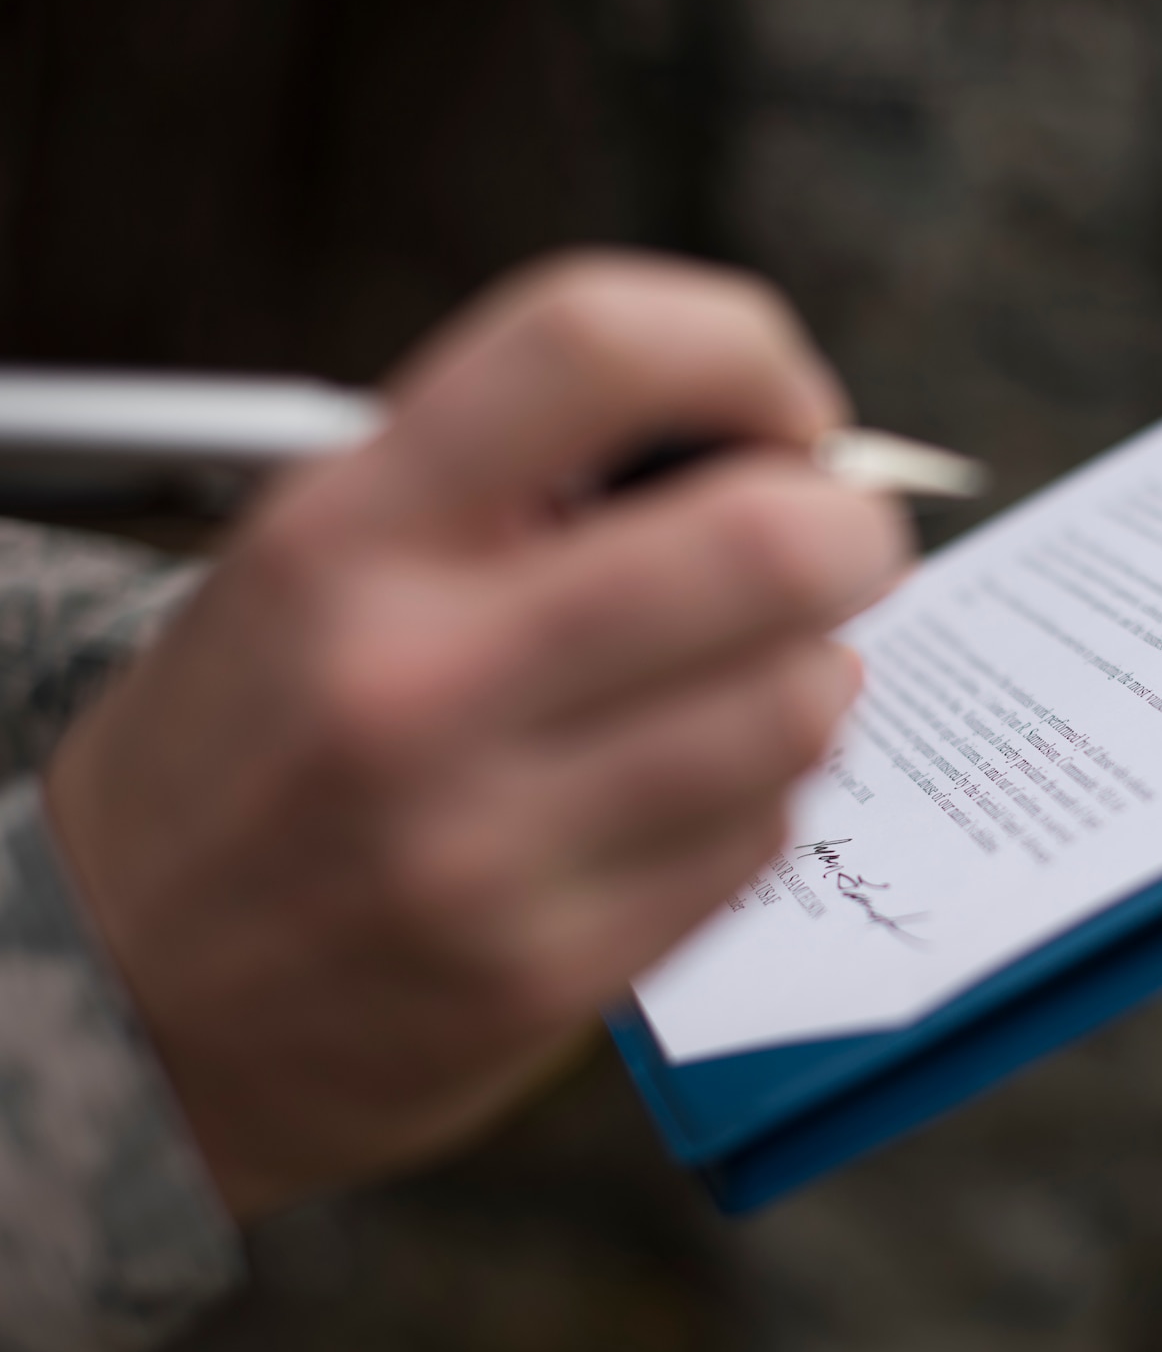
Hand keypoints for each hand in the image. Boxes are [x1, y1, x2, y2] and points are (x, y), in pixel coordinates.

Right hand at [45, 253, 909, 1219]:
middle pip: (767, 544)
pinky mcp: (551, 974)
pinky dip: (767, 787)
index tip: (785, 404)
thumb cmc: (251, 748)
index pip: (593, 348)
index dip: (742, 348)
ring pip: (798, 703)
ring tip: (756, 667)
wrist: (122, 1003)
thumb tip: (751, 444)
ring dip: (815, 667)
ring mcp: (487, 846)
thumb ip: (502, 483)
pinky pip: (762, 836)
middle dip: (850, 524)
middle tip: (836, 536)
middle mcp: (414, 683)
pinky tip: (699, 778)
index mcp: (343, 536)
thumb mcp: (312, 562)